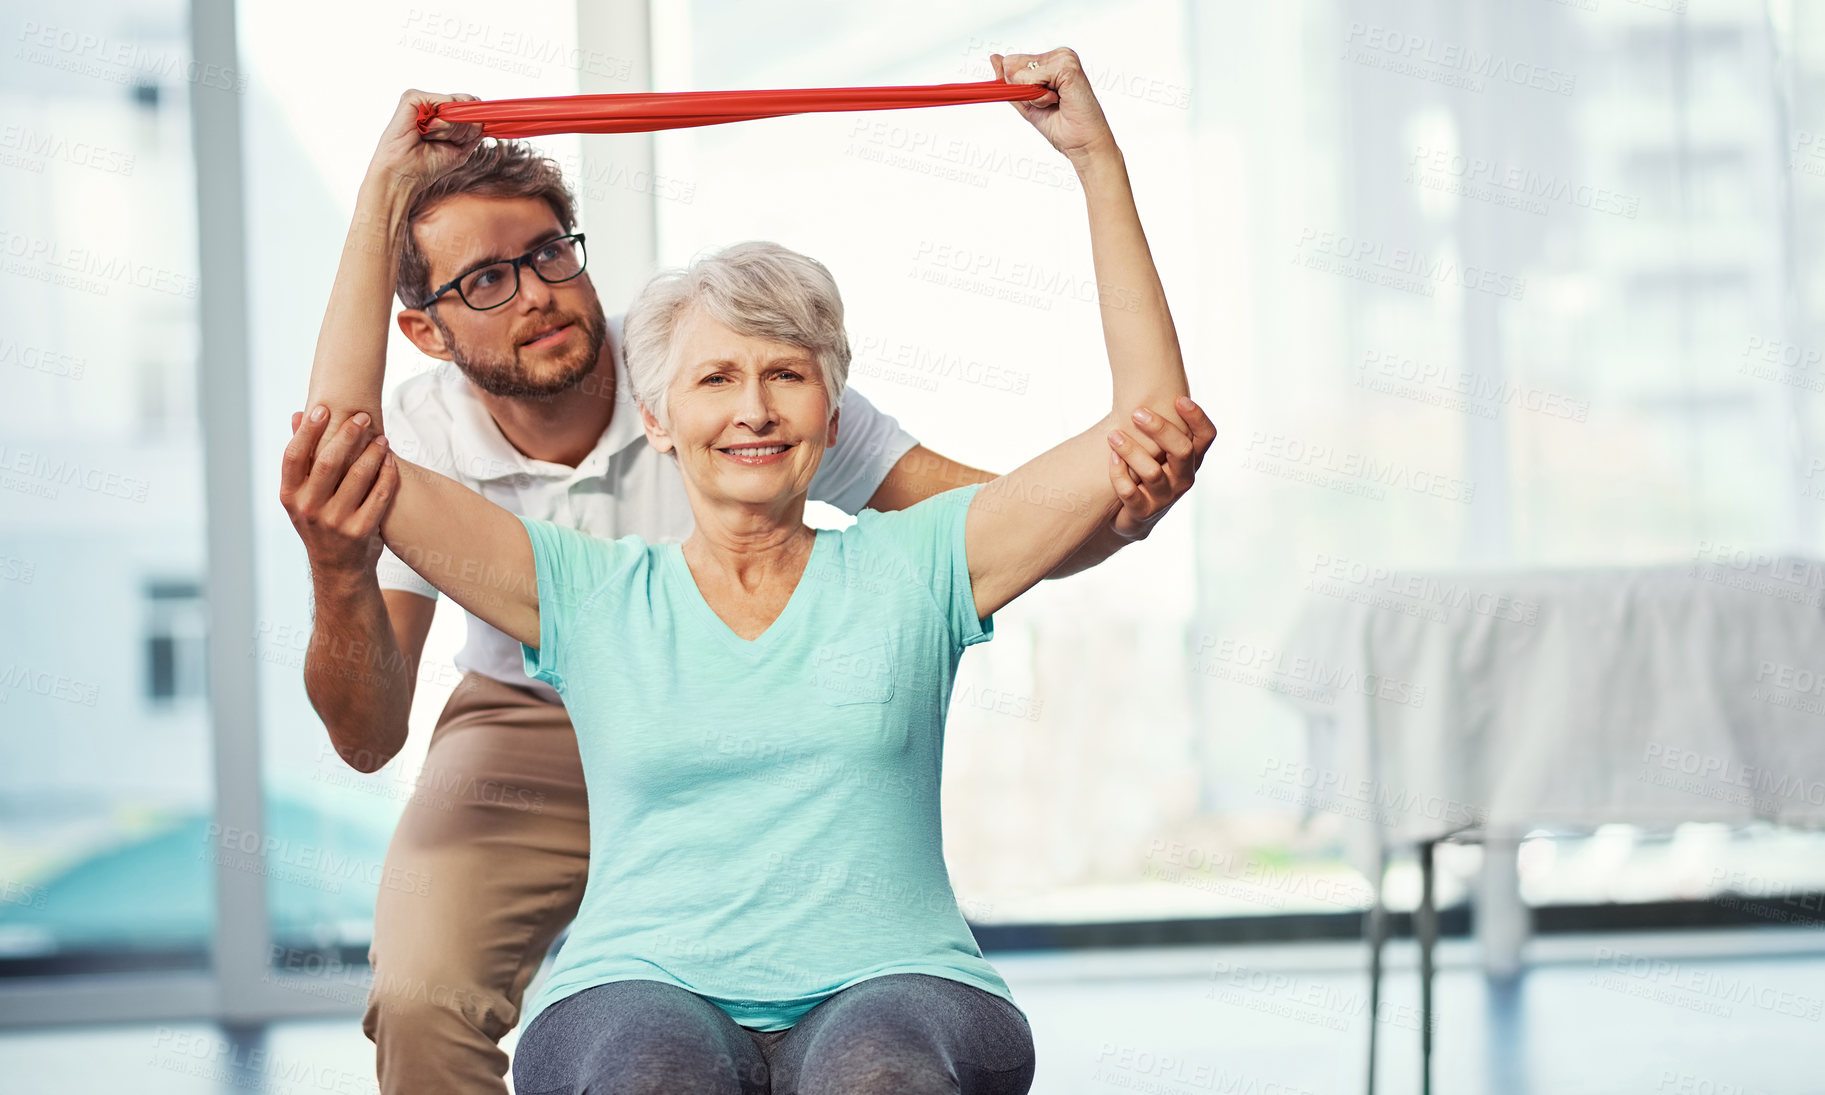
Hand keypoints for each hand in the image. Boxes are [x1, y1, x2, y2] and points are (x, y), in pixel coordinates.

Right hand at [280, 406, 400, 582]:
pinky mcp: (361, 532)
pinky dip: (387, 475)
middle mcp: (308, 509)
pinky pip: (379, 495)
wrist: (338, 568)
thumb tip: (296, 415)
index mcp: (290, 496)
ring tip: (382, 437)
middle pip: (328, 461)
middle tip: (363, 416)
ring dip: (372, 452)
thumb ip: (302, 457)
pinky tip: (391, 461)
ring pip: (358, 476)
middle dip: (348, 434)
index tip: (323, 409)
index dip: (308, 431)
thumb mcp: (302, 495)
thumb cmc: (320, 522)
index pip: (293, 456)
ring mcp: (335, 522)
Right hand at [368, 88, 484, 189]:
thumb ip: (475, 130)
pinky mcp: (413, 97)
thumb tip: (486, 116)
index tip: (460, 142)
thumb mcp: (461, 148)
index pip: (473, 108)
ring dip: (451, 129)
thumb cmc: (428, 165)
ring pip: (458, 105)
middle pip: (468, 105)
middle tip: (442, 142)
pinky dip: (442, 122)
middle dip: (463, 129)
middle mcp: (434, 104)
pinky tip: (427, 132)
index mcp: (444, 115)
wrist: (403, 175)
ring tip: (430, 138)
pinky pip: (445, 102)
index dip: (474, 125)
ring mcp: (424, 100)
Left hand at [989, 48, 1114, 164]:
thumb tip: (994, 58)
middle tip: (1048, 102)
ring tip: (1054, 102)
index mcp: (1050, 60)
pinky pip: (1033, 77)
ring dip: (1033, 95)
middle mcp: (1058, 54)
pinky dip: (1040, 96)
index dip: (1016, 86)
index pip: (1012, 62)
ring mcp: (1065, 58)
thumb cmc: (1060, 126)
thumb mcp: (1026, 103)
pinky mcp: (1068, 66)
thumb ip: (1010, 82)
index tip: (1039, 99)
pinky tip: (1058, 100)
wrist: (1081, 144)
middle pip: (1012, 64)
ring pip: (1020, 72)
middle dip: (1023, 90)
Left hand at [1106, 395, 1214, 540]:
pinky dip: (1119, 475)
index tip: (1180, 399)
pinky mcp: (1144, 511)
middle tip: (1136, 412)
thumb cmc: (1145, 468)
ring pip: (1152, 472)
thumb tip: (1149, 376)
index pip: (1206, 436)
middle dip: (1160, 429)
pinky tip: (1110, 459)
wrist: (1133, 514)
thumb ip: (1159, 423)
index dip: (1197, 418)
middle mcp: (1184, 477)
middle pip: (1182, 450)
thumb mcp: (1158, 447)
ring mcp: (1165, 496)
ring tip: (1112, 435)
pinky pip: (1131, 493)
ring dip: (1131, 451)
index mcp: (1191, 458)